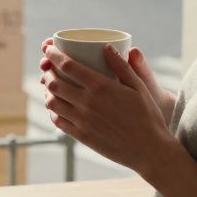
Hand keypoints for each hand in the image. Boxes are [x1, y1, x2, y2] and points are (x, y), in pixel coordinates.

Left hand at [38, 39, 178, 176]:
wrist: (148, 150)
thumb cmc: (147, 116)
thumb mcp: (139, 86)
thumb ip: (121, 66)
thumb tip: (106, 46)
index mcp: (101, 86)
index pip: (68, 65)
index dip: (54, 55)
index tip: (48, 49)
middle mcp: (87, 103)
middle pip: (55, 83)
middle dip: (48, 72)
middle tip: (48, 67)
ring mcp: (82, 121)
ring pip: (52, 102)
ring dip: (48, 91)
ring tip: (50, 86)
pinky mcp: (81, 136)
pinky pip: (58, 121)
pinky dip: (52, 111)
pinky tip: (56, 106)